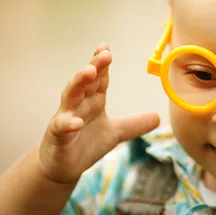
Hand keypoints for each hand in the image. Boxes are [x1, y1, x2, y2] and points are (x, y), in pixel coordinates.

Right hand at [38, 44, 159, 183]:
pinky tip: (76, 122)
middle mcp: (78, 105)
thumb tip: (158, 117)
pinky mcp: (57, 137)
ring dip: (78, 83)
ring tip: (88, 72)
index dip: (102, 63)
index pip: (99, 78)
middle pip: (85, 82)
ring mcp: (66, 118)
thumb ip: (135, 124)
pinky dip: (68, 123)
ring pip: (70, 96)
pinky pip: (61, 127)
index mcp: (93, 101)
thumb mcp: (116, 133)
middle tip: (103, 55)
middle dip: (94, 66)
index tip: (106, 47)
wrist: (64, 167)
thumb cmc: (87, 144)